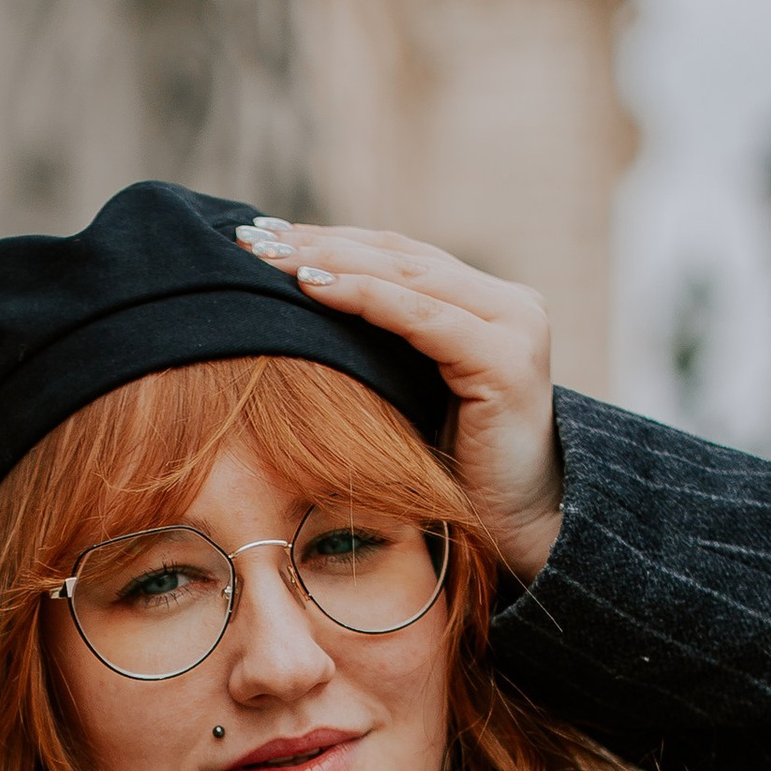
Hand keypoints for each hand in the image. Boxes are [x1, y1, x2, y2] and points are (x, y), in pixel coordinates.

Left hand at [237, 222, 560, 581]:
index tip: (262, 237)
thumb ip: (383, 350)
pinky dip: (364, 297)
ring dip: (329, 261)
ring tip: (266, 256)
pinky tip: (312, 288)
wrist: (522, 533)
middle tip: (249, 237)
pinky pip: (420, 316)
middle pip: (397, 255)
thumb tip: (297, 314)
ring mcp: (514, 325)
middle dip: (319, 244)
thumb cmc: (455, 477)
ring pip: (405, 275)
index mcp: (489, 303)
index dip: (331, 241)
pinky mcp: (505, 359)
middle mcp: (510, 302)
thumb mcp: (411, 395)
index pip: (398, 255)